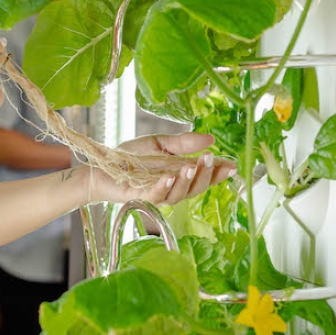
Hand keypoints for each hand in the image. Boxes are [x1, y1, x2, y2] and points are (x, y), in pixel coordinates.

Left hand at [85, 133, 236, 204]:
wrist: (102, 166)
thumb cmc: (130, 157)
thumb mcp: (159, 144)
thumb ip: (183, 142)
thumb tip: (211, 138)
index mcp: (179, 174)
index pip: (204, 176)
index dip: (219, 173)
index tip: (232, 165)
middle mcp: (172, 187)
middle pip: (196, 188)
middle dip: (206, 175)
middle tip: (210, 158)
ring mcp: (157, 194)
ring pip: (179, 194)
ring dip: (187, 182)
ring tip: (191, 167)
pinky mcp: (140, 197)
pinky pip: (155, 196)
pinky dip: (164, 188)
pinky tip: (169, 177)